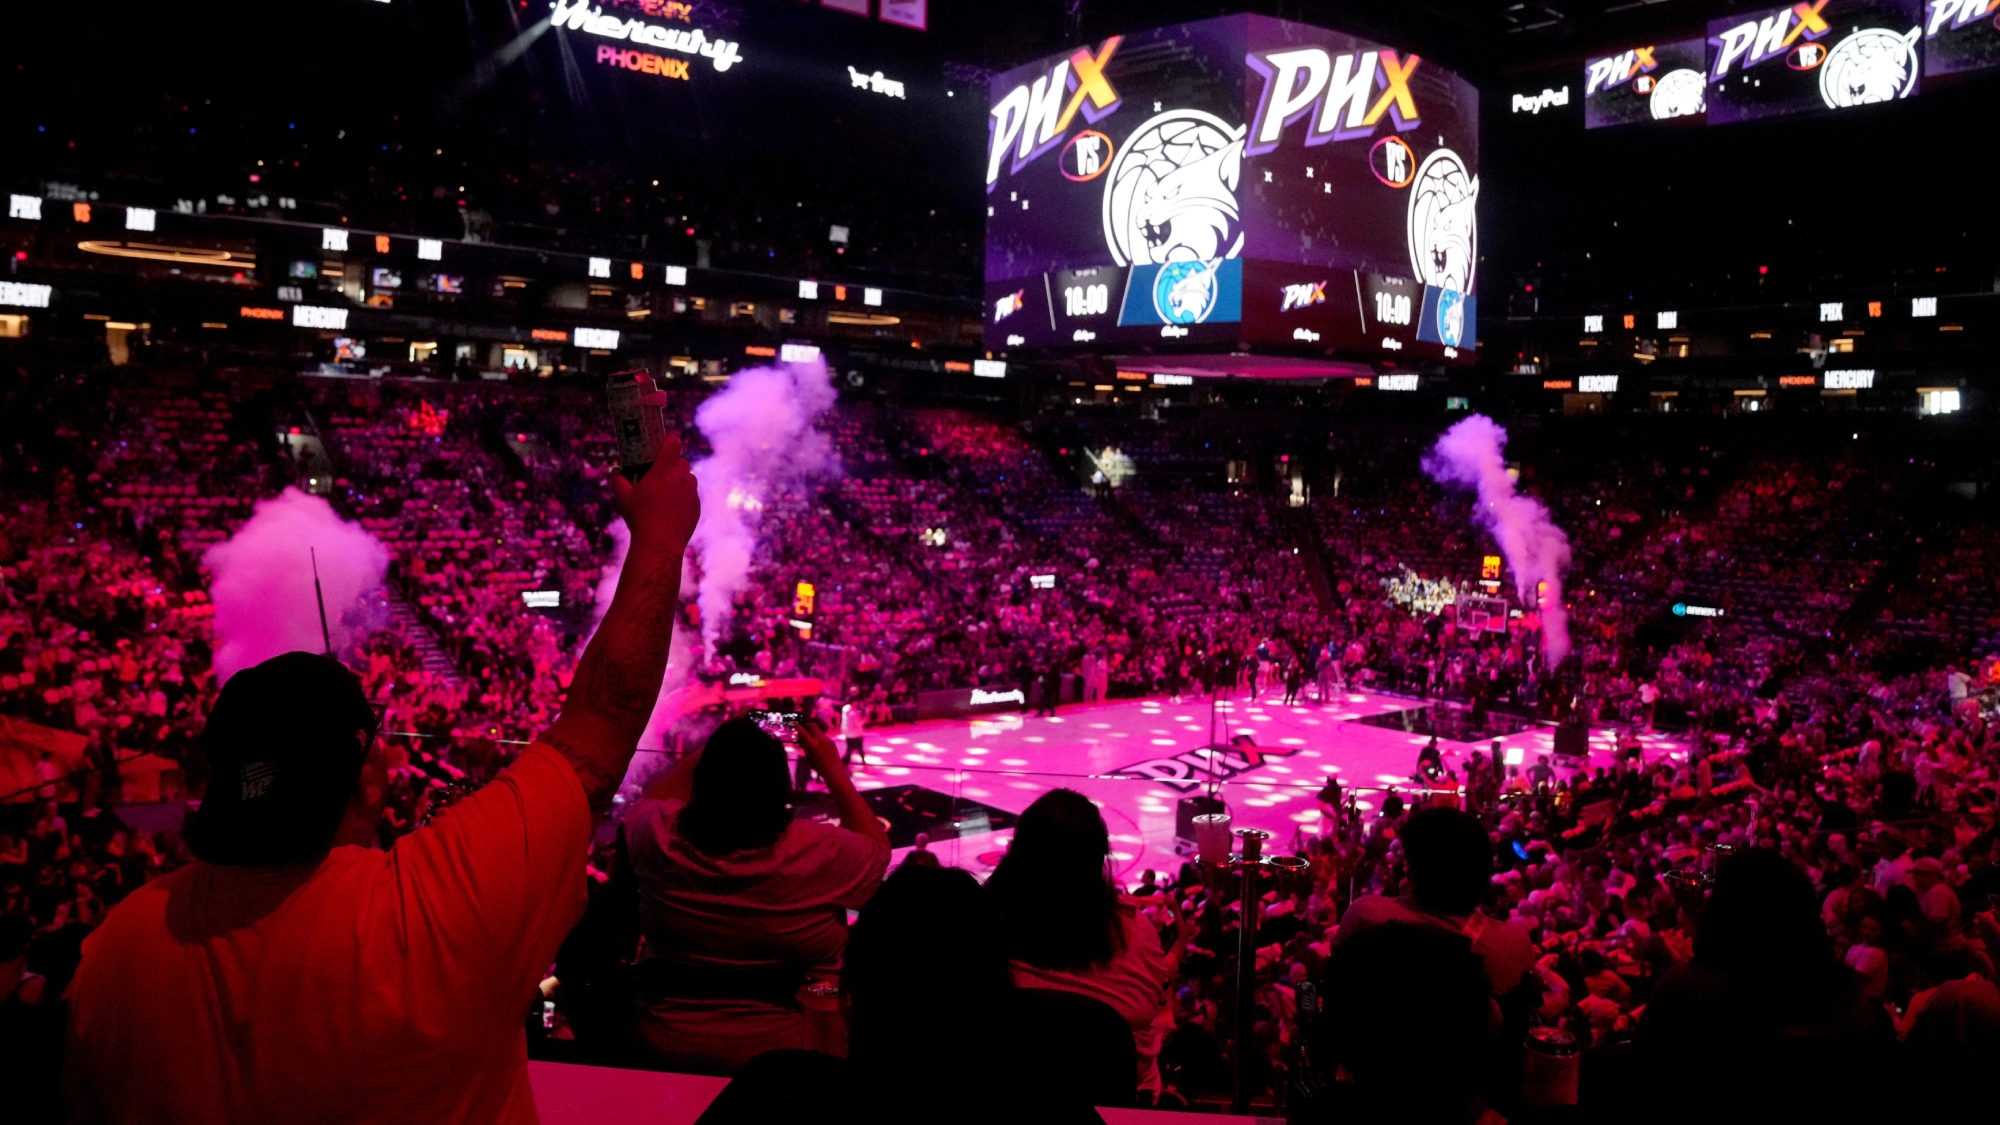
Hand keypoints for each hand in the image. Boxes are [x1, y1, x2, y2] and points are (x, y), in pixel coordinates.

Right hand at [612, 431, 698, 551]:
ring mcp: (691, 493)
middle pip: (682, 462)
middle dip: (673, 464)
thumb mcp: (623, 498)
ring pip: (689, 478)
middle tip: (661, 473)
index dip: (670, 440)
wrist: (660, 543)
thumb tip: (615, 471)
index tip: (667, 441)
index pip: (673, 444)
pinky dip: (685, 497)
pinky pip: (692, 495)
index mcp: (663, 471)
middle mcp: (680, 479)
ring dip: (681, 480)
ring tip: (667, 492)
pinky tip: (673, 508)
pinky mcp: (697, 506)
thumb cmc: (639, 519)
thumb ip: (618, 480)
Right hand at [797, 717, 840, 770]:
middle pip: (813, 726)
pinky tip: (819, 745)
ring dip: (813, 732)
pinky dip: (819, 738)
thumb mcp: (808, 757)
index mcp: (812, 744)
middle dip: (807, 725)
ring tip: (811, 739)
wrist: (833, 769)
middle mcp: (820, 739)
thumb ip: (805, 747)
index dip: (798, 727)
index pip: (803, 732)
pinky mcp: (831, 741)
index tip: (795, 723)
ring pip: (818, 731)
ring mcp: (827, 739)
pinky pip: (823, 736)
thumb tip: (801, 741)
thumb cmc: (818, 766)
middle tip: (804, 728)